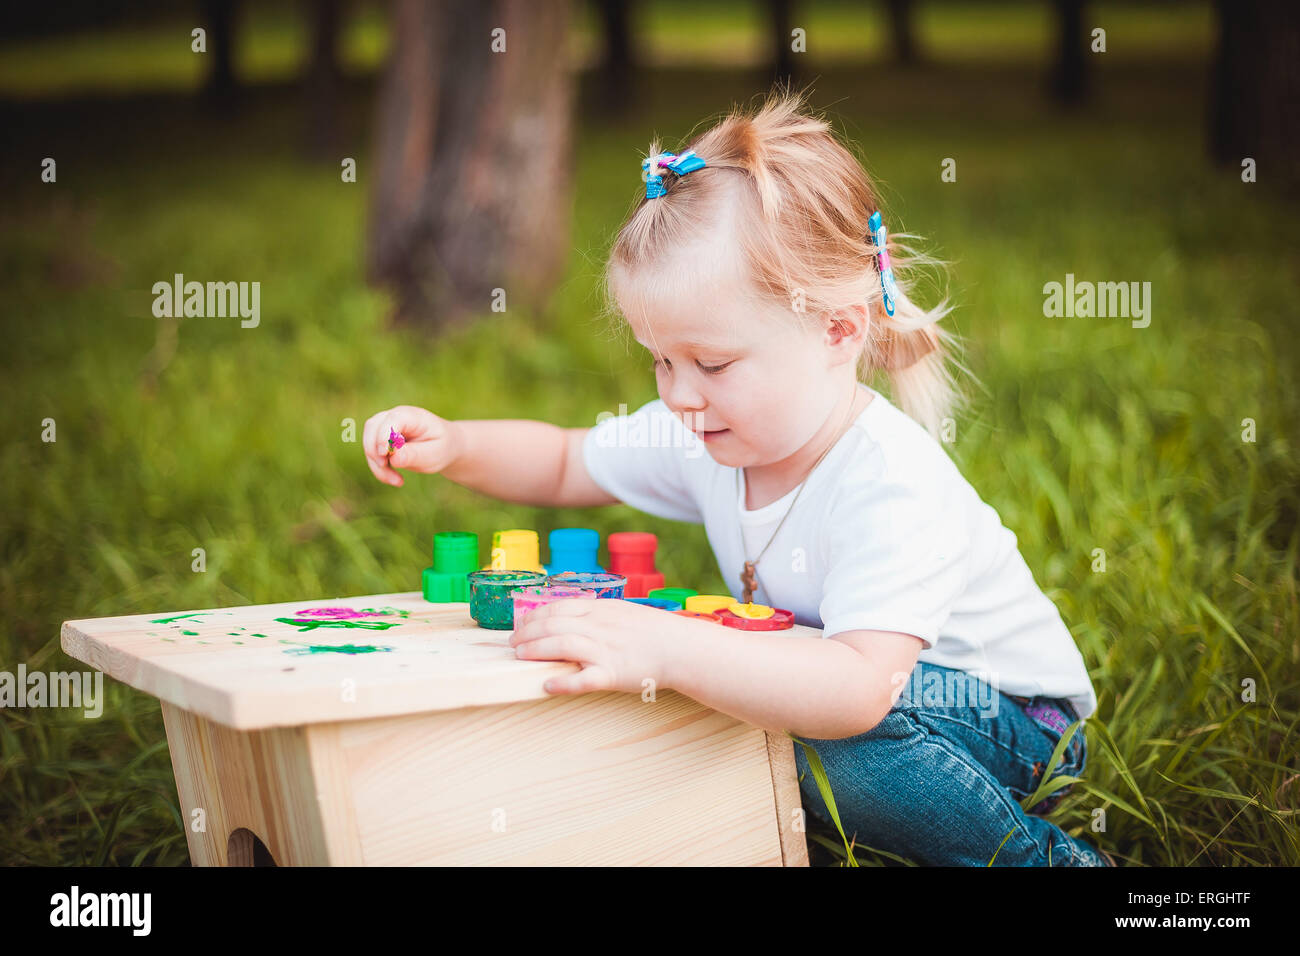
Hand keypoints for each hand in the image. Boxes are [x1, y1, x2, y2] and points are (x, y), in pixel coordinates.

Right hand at [362, 405, 459, 486]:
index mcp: (413, 416)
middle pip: (373, 426)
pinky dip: (379, 468)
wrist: (444, 448)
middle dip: (374, 450)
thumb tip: (393, 457)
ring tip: (397, 481)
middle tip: (386, 468)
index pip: (392, 419)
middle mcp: (396, 417)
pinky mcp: (381, 440)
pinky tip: (395, 479)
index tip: (385, 455)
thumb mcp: (434, 453)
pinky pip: (372, 453)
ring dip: (376, 464)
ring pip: (369, 441)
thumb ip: (415, 454)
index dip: (384, 435)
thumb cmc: (441, 448)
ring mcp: (386, 427)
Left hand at [510, 598, 687, 695]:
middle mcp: (598, 626)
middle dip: (527, 633)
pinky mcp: (612, 673)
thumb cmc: (652, 631)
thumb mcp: (621, 611)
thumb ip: (595, 613)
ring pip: (562, 645)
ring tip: (520, 655)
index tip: (522, 624)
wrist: (679, 647)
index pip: (558, 607)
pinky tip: (547, 685)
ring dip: (536, 649)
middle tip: (513, 642)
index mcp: (600, 609)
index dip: (534, 615)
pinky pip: (583, 678)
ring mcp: (604, 650)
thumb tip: (568, 617)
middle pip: (553, 624)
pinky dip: (563, 682)